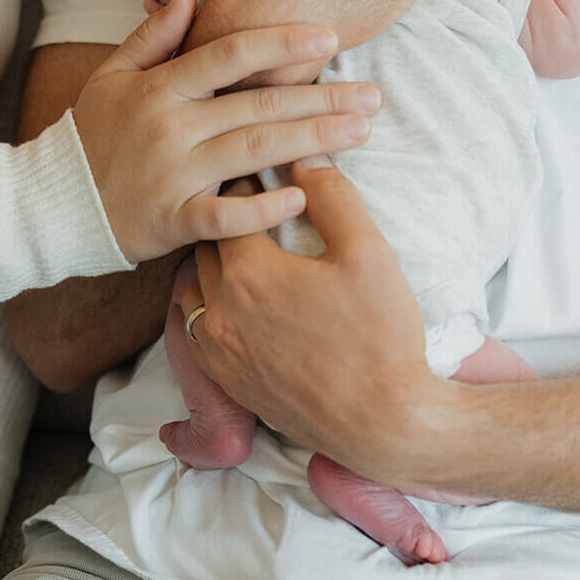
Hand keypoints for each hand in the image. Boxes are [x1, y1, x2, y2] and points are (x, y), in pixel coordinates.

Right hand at [72, 0, 379, 262]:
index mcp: (159, 88)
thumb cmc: (90, 137)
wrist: (51, 205)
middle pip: (257, 104)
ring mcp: (173, 174)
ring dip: (312, 141)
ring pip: (253, 152)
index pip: (229, 53)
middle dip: (320, 97)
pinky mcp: (173, 220)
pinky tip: (304, 196)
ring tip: (359, 132)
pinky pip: (226, 215)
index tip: (330, 36)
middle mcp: (170, 126)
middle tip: (371, 95)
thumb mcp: (111, 77)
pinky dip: (264, 208)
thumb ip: (153, 36)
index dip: (281, 42)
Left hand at [184, 161, 458, 487]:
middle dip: (227, 219)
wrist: (385, 423)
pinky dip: (209, 305)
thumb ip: (332, 196)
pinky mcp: (225, 381)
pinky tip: (237, 300)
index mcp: (250, 273)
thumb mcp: (368, 252)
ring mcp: (218, 351)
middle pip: (206, 243)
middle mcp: (221, 311)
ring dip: (213, 263)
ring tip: (244, 250)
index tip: (267, 174)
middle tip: (254, 206)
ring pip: (194, 287)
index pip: (230, 206)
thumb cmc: (381, 336)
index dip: (250, 185)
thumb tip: (304, 155)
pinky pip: (197, 329)